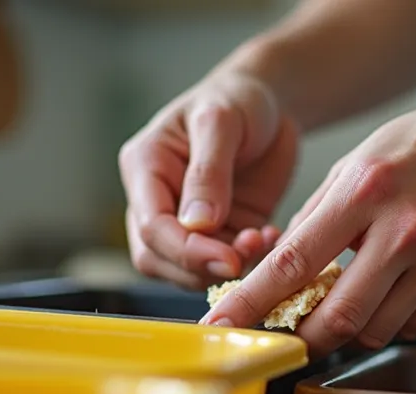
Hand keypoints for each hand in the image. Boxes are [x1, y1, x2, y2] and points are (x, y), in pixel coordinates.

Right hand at [119, 71, 299, 288]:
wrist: (270, 105)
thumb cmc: (238, 100)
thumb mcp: (221, 122)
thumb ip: (208, 173)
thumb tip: (196, 223)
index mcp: (145, 168)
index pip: (151, 226)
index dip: (185, 250)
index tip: (227, 257)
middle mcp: (158, 199)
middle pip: (158, 258)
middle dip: (201, 266)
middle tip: (244, 257)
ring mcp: (188, 221)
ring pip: (187, 270)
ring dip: (225, 268)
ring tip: (262, 241)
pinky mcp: (220, 233)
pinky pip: (224, 263)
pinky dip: (248, 262)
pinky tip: (269, 238)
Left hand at [202, 95, 415, 355]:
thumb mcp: (358, 161)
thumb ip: (317, 216)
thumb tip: (279, 268)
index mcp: (366, 193)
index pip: (295, 262)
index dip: (252, 302)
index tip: (220, 326)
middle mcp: (405, 234)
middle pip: (337, 317)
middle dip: (302, 337)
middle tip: (286, 336)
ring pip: (373, 331)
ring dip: (347, 329)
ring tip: (345, 301)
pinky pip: (410, 325)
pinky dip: (388, 319)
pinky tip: (391, 289)